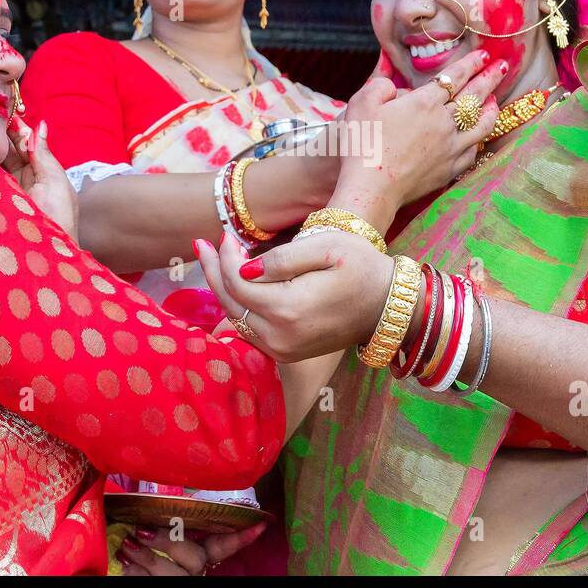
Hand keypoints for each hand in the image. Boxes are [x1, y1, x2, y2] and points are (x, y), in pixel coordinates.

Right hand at [2, 117, 77, 240]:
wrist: (48, 253)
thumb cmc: (59, 217)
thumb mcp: (54, 181)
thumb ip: (42, 154)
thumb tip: (40, 125)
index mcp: (38, 173)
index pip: (21, 145)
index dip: (12, 129)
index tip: (0, 111)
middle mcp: (19, 181)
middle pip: (3, 153)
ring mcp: (4, 192)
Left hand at [117, 522, 268, 575]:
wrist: (135, 575)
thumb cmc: (149, 544)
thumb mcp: (166, 534)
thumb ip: (173, 522)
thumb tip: (170, 495)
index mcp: (200, 553)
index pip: (225, 544)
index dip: (242, 536)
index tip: (260, 525)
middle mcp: (194, 571)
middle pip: (194, 557)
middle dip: (169, 542)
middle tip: (143, 529)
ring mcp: (179, 582)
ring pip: (170, 574)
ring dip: (146, 557)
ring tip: (127, 542)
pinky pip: (147, 584)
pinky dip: (132, 571)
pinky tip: (122, 560)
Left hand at [196, 229, 393, 362]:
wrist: (388, 305)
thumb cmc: (362, 268)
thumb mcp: (327, 248)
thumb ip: (283, 258)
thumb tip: (245, 267)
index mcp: (289, 309)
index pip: (238, 282)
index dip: (225, 257)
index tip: (226, 235)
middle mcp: (280, 336)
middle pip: (230, 302)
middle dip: (213, 271)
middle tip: (200, 244)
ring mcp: (282, 349)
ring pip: (236, 317)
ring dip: (222, 288)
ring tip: (211, 259)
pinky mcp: (286, 353)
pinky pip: (250, 330)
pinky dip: (238, 306)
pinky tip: (233, 284)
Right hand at [336, 49, 502, 211]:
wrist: (371, 187)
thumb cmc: (362, 144)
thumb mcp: (361, 103)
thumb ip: (379, 86)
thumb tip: (392, 86)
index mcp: (424, 103)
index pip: (454, 77)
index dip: (470, 64)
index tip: (483, 55)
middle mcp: (443, 123)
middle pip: (474, 97)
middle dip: (490, 78)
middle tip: (503, 66)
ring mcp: (450, 148)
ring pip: (481, 126)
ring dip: (491, 110)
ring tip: (495, 101)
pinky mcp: (448, 170)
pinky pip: (472, 152)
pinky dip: (479, 141)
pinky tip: (478, 138)